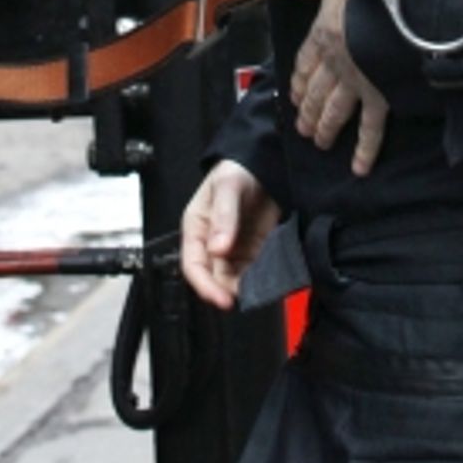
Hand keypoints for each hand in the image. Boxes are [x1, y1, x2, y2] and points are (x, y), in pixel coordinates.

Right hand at [180, 160, 281, 310]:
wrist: (265, 162)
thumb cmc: (237, 170)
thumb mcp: (227, 188)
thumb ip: (223, 217)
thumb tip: (218, 248)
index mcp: (197, 228)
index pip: (193, 265)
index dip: (204, 285)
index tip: (220, 298)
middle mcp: (213, 243)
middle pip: (214, 276)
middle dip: (226, 291)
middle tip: (244, 299)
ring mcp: (234, 248)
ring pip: (235, 278)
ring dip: (244, 287)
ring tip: (258, 292)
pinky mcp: (255, 249)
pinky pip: (255, 270)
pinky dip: (260, 278)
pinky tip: (269, 281)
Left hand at [289, 0, 387, 176]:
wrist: (399, 2)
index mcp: (323, 35)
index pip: (304, 64)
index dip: (299, 81)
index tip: (295, 95)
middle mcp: (335, 63)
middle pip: (316, 93)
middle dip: (308, 113)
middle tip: (303, 129)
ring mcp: (356, 82)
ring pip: (335, 112)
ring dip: (326, 129)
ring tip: (320, 143)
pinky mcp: (380, 94)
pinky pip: (371, 128)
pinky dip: (366, 151)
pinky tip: (359, 168)